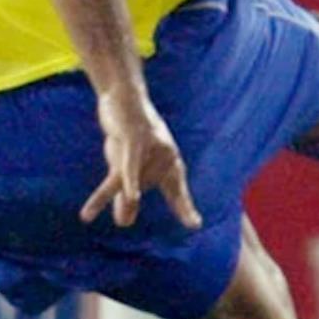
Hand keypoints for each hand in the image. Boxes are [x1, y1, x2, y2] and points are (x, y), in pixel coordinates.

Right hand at [79, 86, 197, 230]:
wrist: (123, 95)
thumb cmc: (128, 134)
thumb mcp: (129, 165)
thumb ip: (127, 196)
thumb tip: (124, 224)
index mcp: (170, 162)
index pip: (178, 191)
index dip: (185, 208)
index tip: (194, 224)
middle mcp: (165, 157)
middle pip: (147, 187)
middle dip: (134, 194)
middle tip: (147, 209)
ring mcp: (150, 149)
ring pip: (135, 182)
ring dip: (127, 201)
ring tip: (123, 224)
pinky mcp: (134, 141)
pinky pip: (130, 167)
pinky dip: (131, 181)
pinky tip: (134, 196)